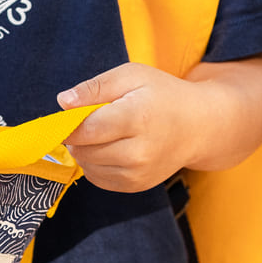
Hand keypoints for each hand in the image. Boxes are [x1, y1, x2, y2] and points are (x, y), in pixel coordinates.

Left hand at [57, 54, 261, 192]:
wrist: (199, 126)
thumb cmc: (163, 95)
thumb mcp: (131, 76)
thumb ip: (95, 87)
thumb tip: (62, 101)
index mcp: (136, 118)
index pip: (86, 129)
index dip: (67, 124)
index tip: (65, 116)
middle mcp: (138, 152)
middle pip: (83, 150)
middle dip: (76, 136)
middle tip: (89, 119)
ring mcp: (138, 173)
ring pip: (87, 166)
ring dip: (84, 150)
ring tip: (104, 132)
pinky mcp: (136, 186)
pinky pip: (98, 179)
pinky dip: (95, 163)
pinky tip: (110, 147)